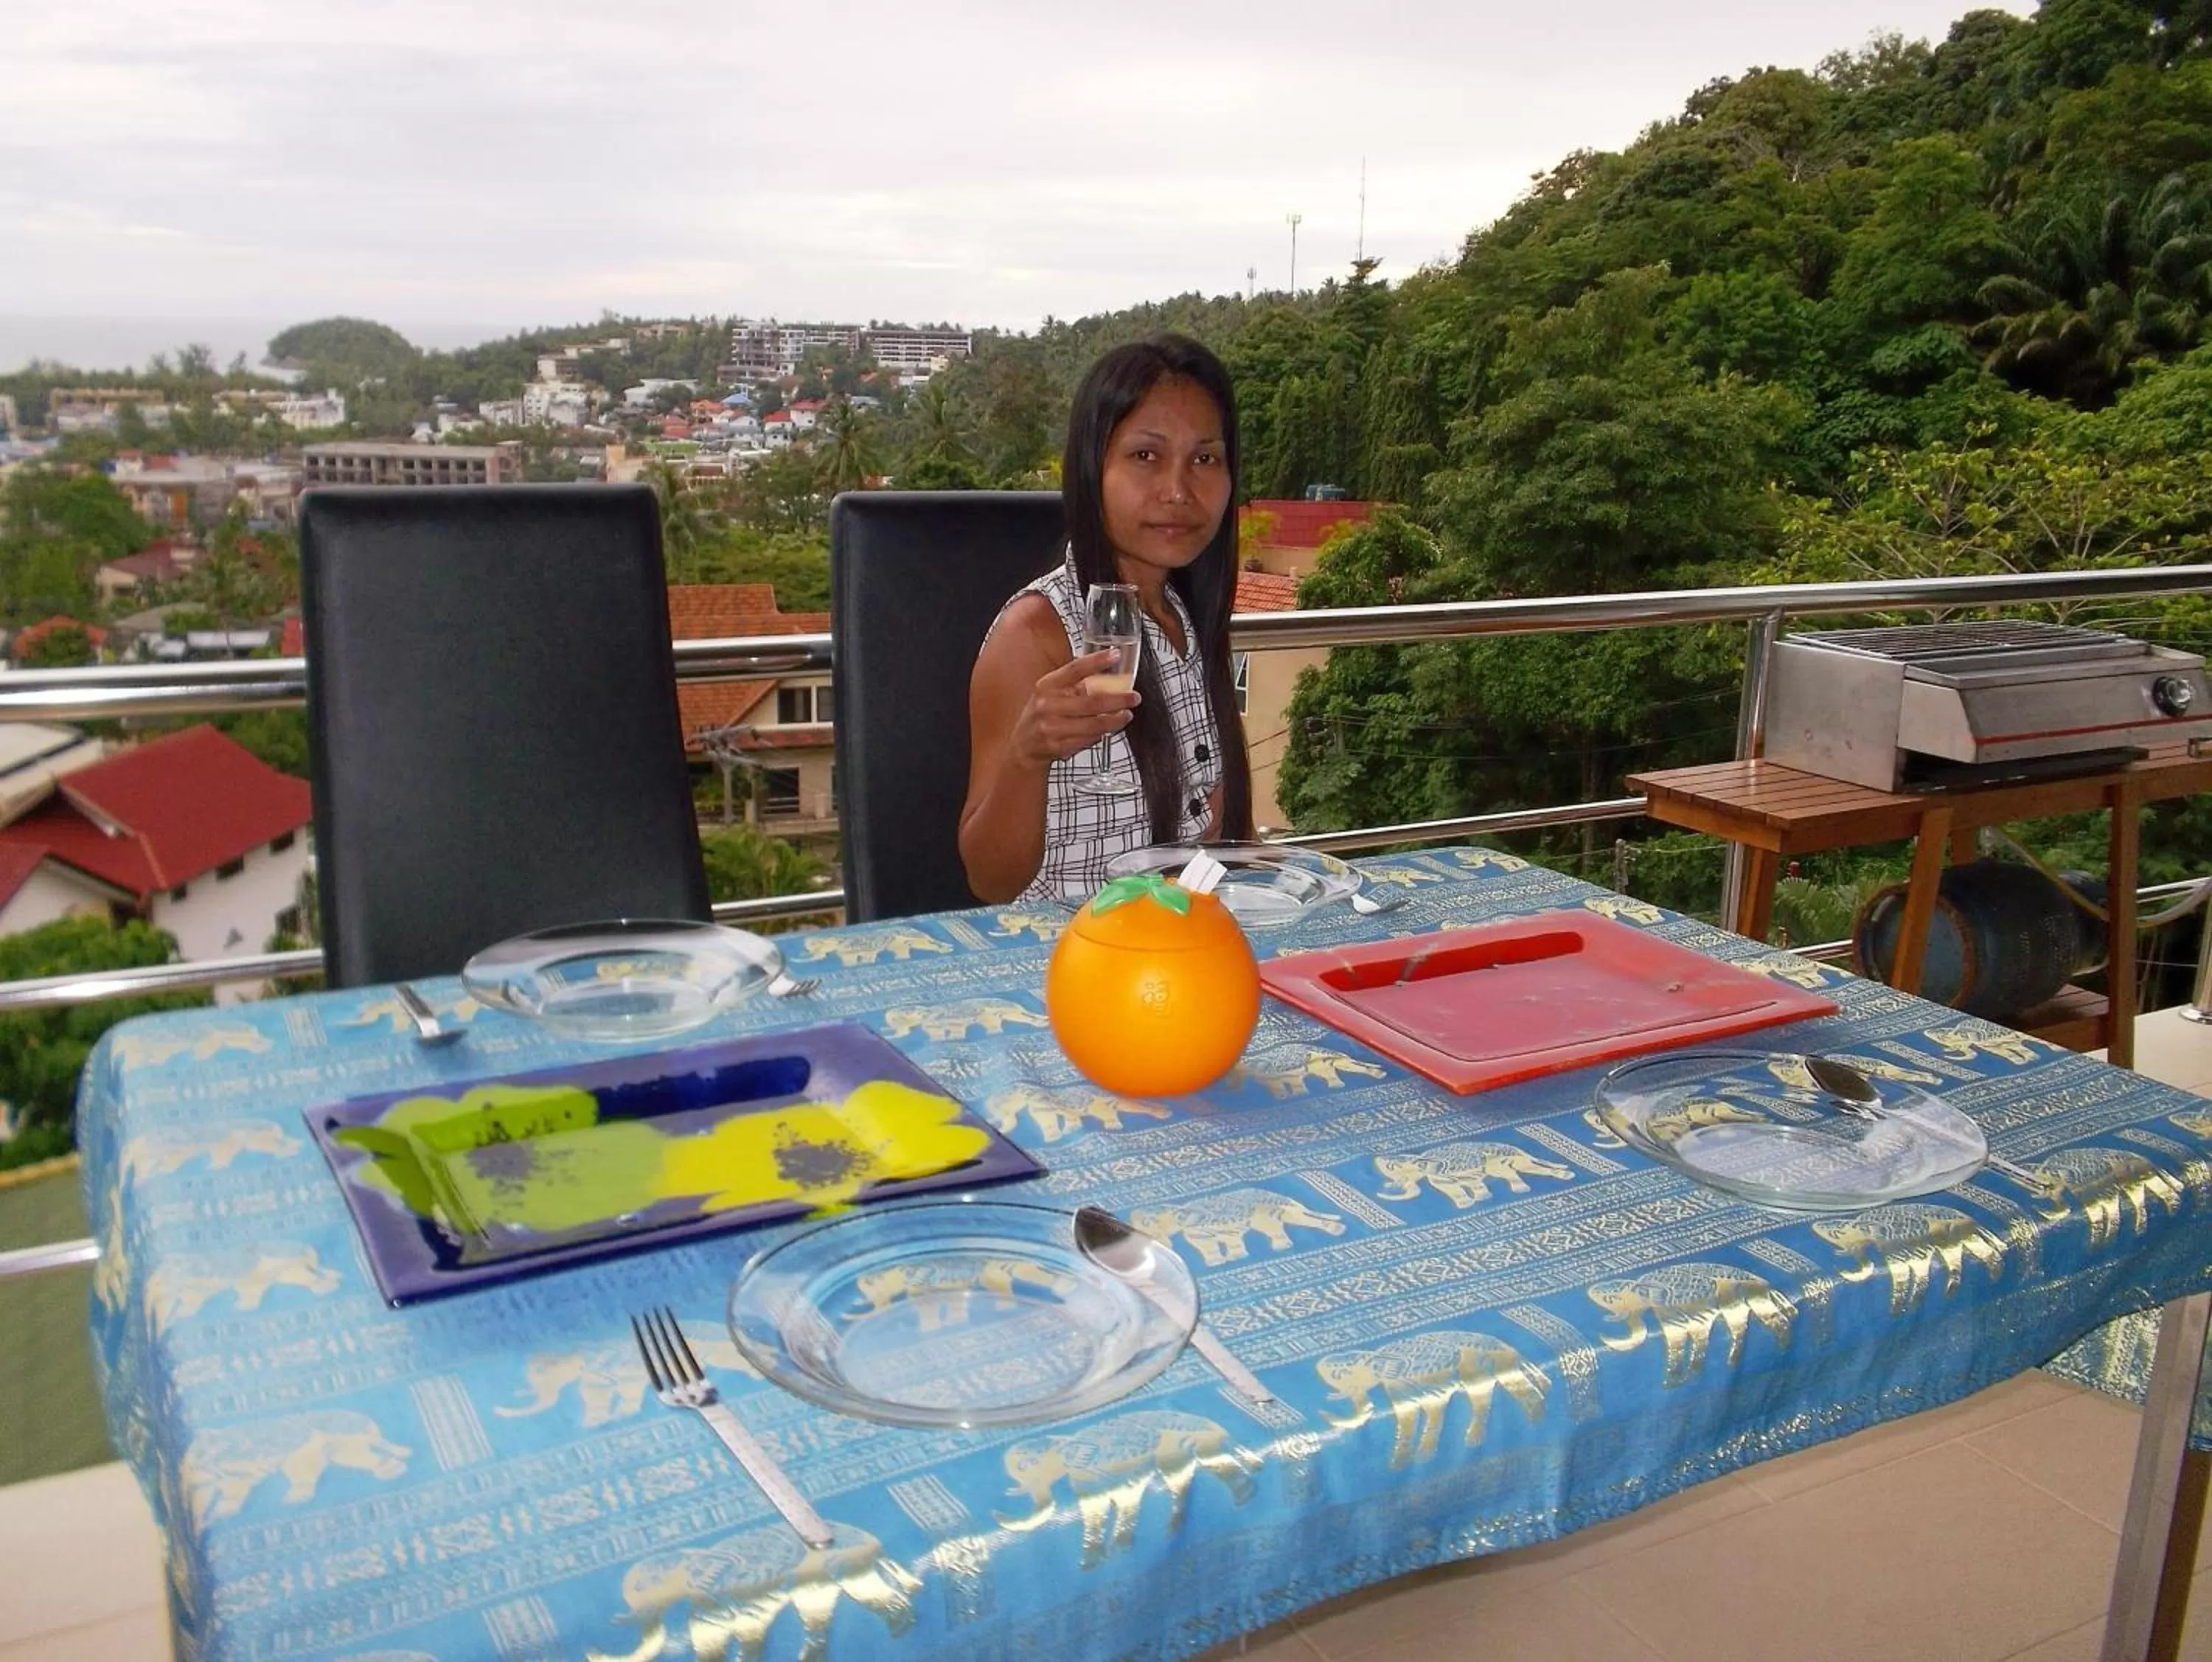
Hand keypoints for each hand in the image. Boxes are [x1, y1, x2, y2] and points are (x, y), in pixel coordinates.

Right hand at [1011, 649, 1139, 767]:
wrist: (1023, 747)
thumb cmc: (1041, 715)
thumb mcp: (1050, 694)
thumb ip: (1073, 684)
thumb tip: (1106, 670)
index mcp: (1047, 685)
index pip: (1075, 669)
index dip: (1096, 661)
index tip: (1115, 655)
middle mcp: (1047, 705)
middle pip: (1092, 701)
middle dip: (1118, 699)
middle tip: (1134, 697)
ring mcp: (1051, 727)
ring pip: (1094, 724)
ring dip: (1115, 720)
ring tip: (1126, 715)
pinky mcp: (1057, 747)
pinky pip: (1088, 739)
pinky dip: (1101, 735)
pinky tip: (1107, 730)